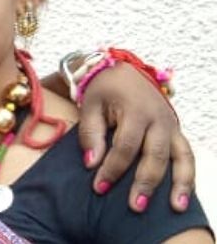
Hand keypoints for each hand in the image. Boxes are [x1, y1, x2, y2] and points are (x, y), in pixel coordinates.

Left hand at [77, 62, 192, 212]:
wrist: (123, 70)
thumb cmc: (103, 89)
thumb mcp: (90, 105)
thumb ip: (90, 133)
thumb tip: (92, 163)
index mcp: (135, 109)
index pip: (125, 145)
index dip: (112, 168)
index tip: (99, 187)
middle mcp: (158, 119)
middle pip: (155, 155)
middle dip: (145, 182)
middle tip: (135, 206)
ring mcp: (171, 126)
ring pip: (181, 157)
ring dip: (179, 184)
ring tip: (175, 207)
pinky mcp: (176, 132)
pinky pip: (187, 156)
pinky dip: (188, 177)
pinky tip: (183, 197)